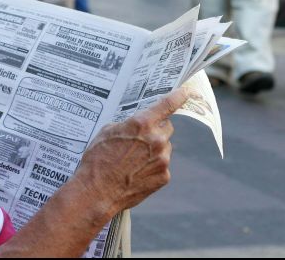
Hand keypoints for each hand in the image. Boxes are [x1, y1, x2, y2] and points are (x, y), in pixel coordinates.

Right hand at [71, 86, 197, 214]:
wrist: (97, 192)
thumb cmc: (98, 160)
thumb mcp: (107, 132)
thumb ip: (127, 125)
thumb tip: (135, 126)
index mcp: (142, 123)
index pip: (167, 104)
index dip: (178, 96)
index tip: (186, 92)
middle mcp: (157, 139)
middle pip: (167, 127)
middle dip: (157, 130)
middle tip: (141, 139)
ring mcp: (163, 159)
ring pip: (165, 148)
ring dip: (154, 150)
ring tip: (133, 160)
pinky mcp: (164, 176)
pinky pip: (162, 166)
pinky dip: (153, 167)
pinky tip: (136, 173)